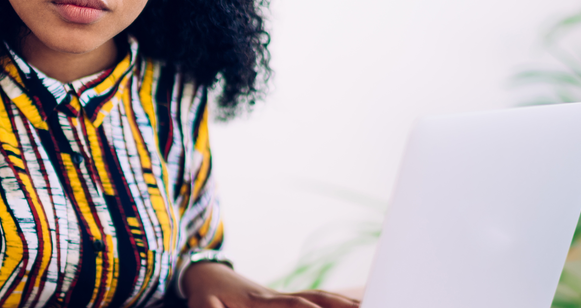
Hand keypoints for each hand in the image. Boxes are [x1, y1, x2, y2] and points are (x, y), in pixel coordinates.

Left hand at [181, 262, 360, 307]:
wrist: (206, 276)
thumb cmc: (206, 296)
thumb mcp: (205, 306)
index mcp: (259, 301)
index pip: (289, 304)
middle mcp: (278, 297)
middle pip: (318, 299)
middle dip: (343, 305)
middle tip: (370, 305)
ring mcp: (286, 297)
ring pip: (323, 298)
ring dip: (348, 302)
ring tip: (374, 302)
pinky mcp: (289, 300)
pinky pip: (321, 299)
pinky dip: (342, 301)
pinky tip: (362, 301)